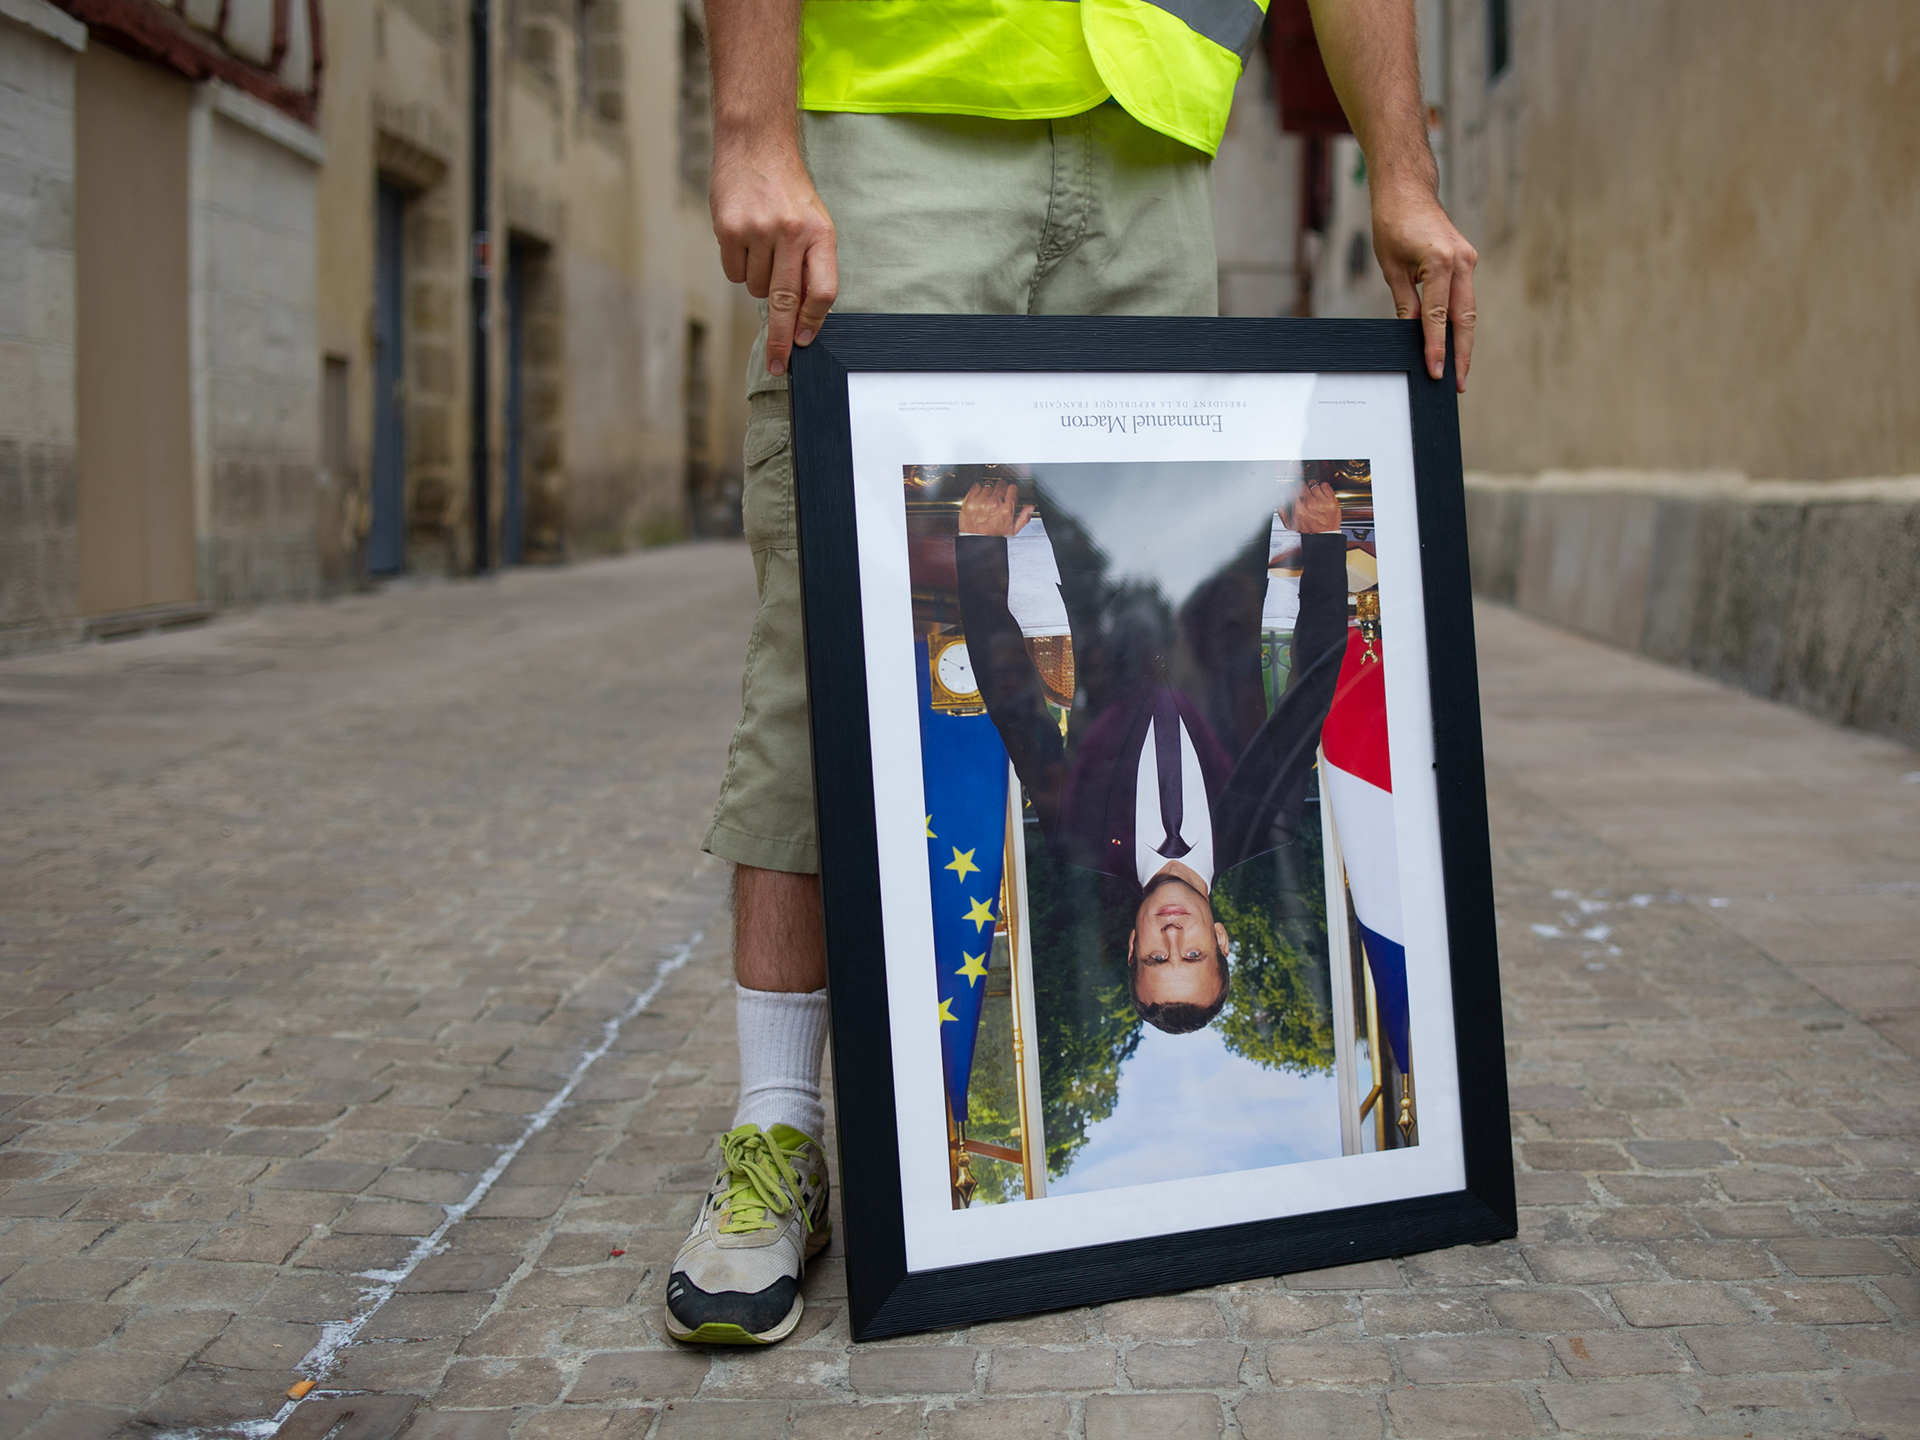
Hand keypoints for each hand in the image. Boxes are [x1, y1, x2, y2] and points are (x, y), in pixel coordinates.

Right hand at [711, 137, 837, 377]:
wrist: (756, 145)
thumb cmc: (788, 192)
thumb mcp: (813, 223)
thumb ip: (811, 266)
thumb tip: (801, 318)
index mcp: (820, 234)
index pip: (822, 291)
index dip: (813, 322)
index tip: (804, 343)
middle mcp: (791, 233)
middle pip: (787, 302)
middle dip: (782, 341)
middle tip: (779, 367)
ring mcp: (758, 231)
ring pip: (756, 288)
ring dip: (757, 282)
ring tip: (761, 249)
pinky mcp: (729, 229)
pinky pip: (733, 273)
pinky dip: (738, 267)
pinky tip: (743, 241)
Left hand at [958, 480, 1033, 537]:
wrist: (975, 540)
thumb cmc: (993, 536)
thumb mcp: (1012, 530)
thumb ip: (1023, 517)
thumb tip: (1030, 507)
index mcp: (1006, 509)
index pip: (1012, 488)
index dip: (1011, 490)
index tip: (1009, 492)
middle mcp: (994, 504)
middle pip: (1001, 484)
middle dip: (1001, 489)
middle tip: (998, 497)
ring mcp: (981, 501)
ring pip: (989, 484)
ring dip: (989, 490)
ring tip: (988, 499)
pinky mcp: (970, 501)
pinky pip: (977, 486)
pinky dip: (978, 489)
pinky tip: (980, 498)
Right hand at [1284, 478, 1341, 534]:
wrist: (1324, 536)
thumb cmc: (1308, 531)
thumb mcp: (1291, 524)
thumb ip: (1282, 511)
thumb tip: (1280, 499)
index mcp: (1299, 508)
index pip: (1293, 490)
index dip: (1293, 489)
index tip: (1295, 490)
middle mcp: (1310, 504)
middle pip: (1303, 485)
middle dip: (1302, 487)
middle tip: (1304, 491)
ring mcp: (1322, 501)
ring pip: (1314, 484)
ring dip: (1313, 487)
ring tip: (1313, 492)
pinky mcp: (1331, 501)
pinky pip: (1325, 485)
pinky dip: (1323, 486)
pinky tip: (1321, 492)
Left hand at [1370, 181, 1476, 391]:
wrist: (1407, 190)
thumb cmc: (1393, 224)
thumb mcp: (1391, 269)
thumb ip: (1406, 304)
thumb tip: (1411, 336)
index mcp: (1440, 262)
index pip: (1437, 317)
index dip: (1436, 348)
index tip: (1435, 372)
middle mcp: (1461, 261)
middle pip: (1464, 319)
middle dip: (1461, 353)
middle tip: (1456, 384)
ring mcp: (1467, 260)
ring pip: (1468, 310)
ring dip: (1463, 341)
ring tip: (1457, 371)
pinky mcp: (1466, 260)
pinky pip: (1464, 298)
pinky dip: (1460, 321)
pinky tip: (1454, 342)